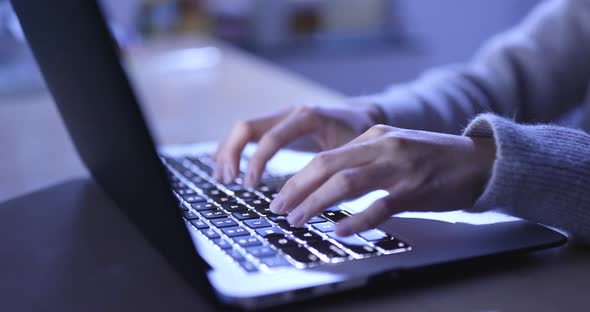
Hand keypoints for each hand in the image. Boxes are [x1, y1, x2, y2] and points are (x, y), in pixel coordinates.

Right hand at [213, 104, 384, 186]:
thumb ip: (329, 171)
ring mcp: (280, 116)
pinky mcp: (277, 124)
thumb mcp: (348, 153)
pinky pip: (249, 133)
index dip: (257, 161)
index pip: (271, 137)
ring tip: (222, 177)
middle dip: (232, 153)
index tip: (250, 184)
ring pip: (243, 129)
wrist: (362, 116)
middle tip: (227, 180)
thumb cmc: (358, 137)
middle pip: (247, 126)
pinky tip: (225, 165)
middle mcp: (289, 112)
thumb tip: (310, 201)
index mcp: (307, 117)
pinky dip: (234, 148)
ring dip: (228, 151)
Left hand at [269, 125, 495, 235]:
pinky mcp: (415, 190)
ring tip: (298, 220)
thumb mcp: (394, 147)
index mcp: (373, 137)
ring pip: (346, 183)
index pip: (324, 157)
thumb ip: (364, 158)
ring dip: (316, 203)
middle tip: (279, 210)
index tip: (281, 197)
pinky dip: (357, 219)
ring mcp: (399, 168)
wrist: (479, 160)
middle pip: (326, 166)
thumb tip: (329, 181)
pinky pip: (380, 206)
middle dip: (297, 189)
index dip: (297, 178)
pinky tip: (341, 230)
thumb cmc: (433, 158)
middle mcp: (382, 147)